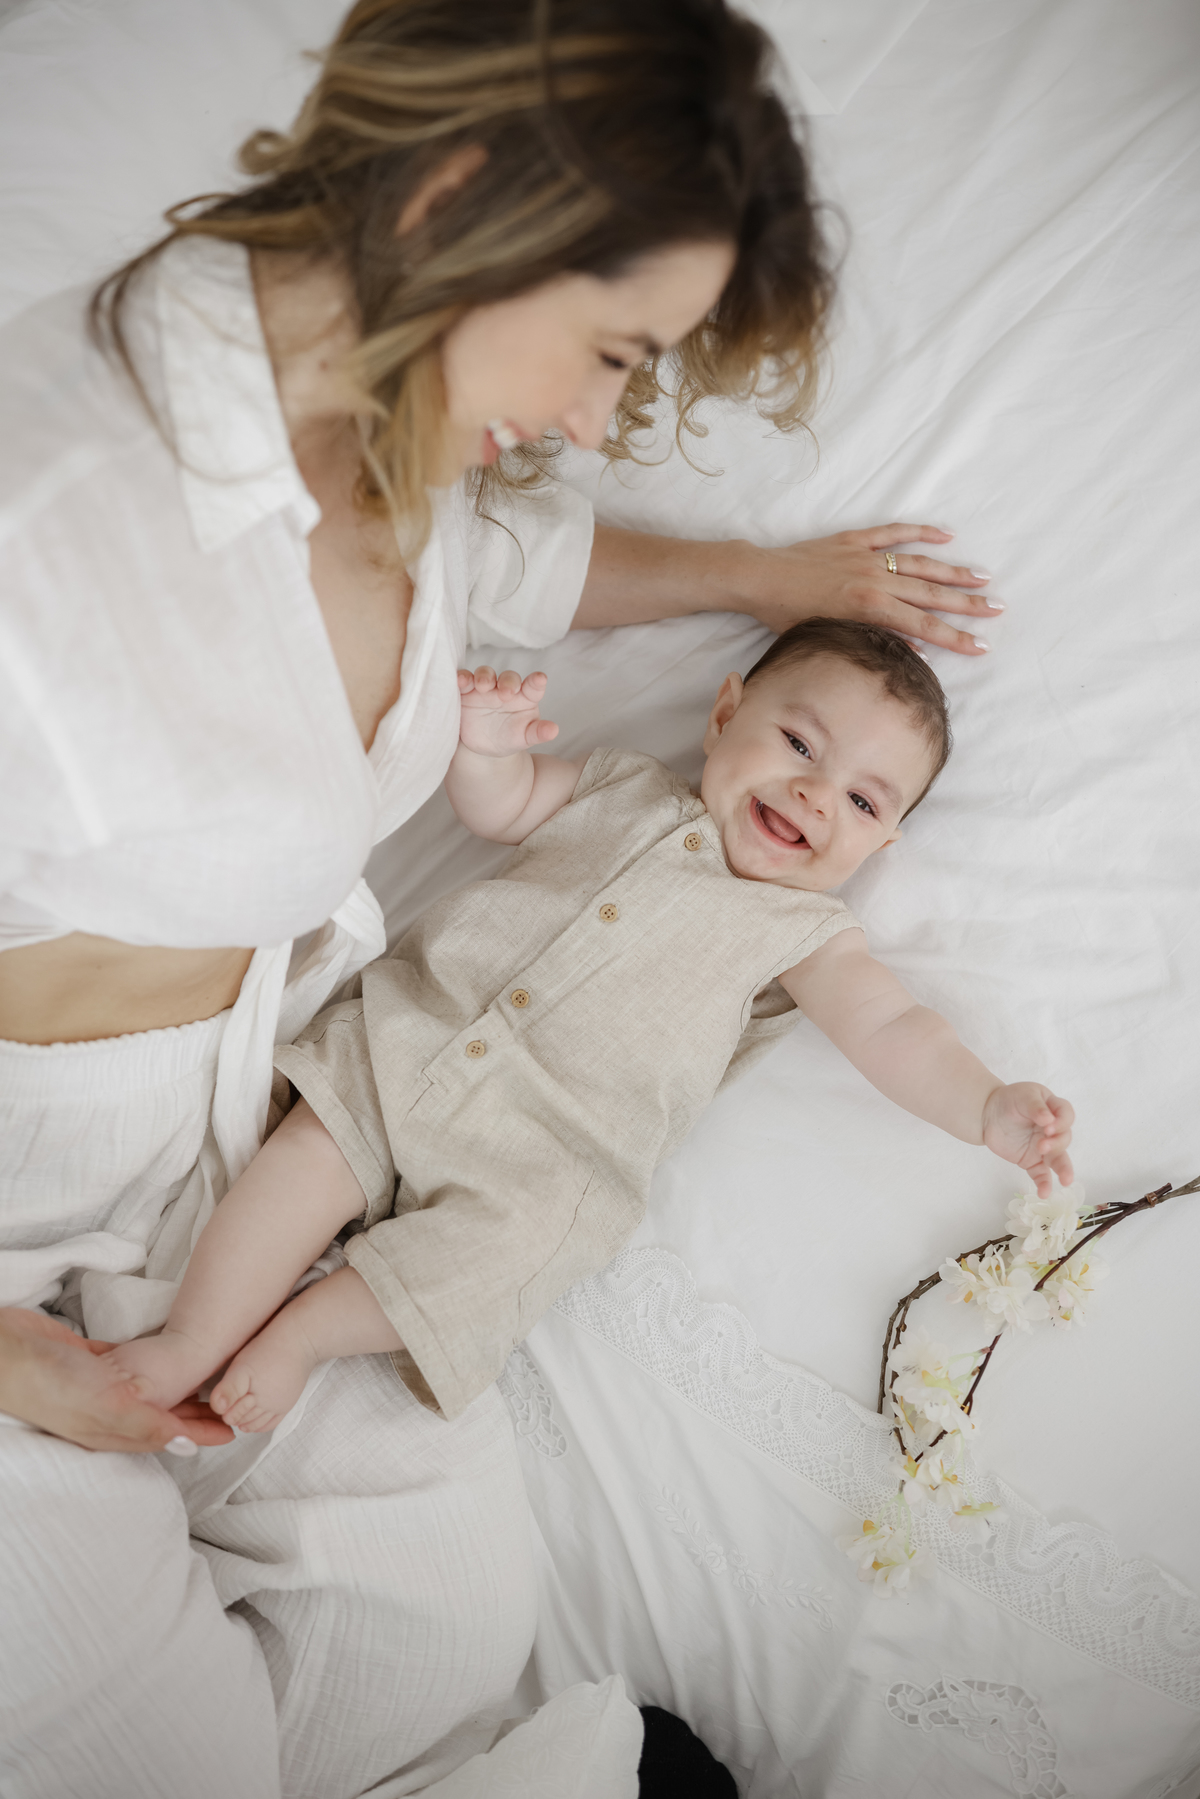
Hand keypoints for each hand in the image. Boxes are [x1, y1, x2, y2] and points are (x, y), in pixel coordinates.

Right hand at [0, 1306, 232, 1454]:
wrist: (5, 1353)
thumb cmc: (49, 1383)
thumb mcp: (101, 1407)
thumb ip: (144, 1425)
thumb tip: (187, 1448)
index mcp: (112, 1429)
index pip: (167, 1435)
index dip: (201, 1434)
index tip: (234, 1430)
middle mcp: (108, 1411)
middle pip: (163, 1415)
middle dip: (196, 1415)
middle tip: (232, 1405)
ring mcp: (99, 1386)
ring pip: (151, 1391)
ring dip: (179, 1389)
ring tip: (208, 1383)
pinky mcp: (91, 1361)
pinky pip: (130, 1365)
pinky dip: (152, 1365)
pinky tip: (168, 1358)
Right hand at [457, 666, 559, 756]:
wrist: (484, 746)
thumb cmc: (510, 737)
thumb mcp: (524, 738)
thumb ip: (538, 732)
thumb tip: (554, 731)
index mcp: (525, 697)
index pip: (533, 686)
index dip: (536, 681)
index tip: (540, 680)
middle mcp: (505, 688)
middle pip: (508, 677)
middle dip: (507, 682)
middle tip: (506, 693)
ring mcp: (486, 688)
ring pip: (485, 674)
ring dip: (484, 677)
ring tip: (482, 687)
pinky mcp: (467, 692)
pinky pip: (464, 680)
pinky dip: (462, 678)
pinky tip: (460, 682)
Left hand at [733, 525, 1000, 655]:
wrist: (759, 578)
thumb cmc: (786, 615)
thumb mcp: (829, 637)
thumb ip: (872, 642)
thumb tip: (911, 650)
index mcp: (869, 608)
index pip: (923, 627)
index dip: (955, 637)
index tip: (982, 645)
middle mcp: (873, 580)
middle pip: (931, 595)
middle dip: (966, 604)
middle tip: (998, 609)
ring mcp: (866, 557)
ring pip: (920, 564)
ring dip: (953, 572)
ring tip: (982, 578)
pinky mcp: (854, 540)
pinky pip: (893, 534)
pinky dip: (920, 532)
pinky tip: (946, 534)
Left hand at [982, 1085, 1074, 1196]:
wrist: (987, 1115)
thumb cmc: (1009, 1100)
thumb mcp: (1023, 1095)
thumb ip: (1036, 1107)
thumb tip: (1049, 1120)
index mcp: (1053, 1109)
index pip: (1067, 1116)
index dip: (1062, 1122)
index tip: (1049, 1127)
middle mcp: (1053, 1130)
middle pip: (1064, 1139)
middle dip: (1056, 1144)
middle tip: (1041, 1145)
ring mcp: (1043, 1147)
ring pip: (1059, 1160)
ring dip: (1063, 1169)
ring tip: (1066, 1180)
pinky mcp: (1032, 1161)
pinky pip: (1042, 1174)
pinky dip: (1044, 1184)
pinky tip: (1044, 1193)